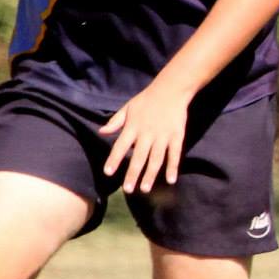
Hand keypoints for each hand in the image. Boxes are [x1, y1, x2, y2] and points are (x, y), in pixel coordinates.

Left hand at [98, 78, 193, 193]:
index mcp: (133, 127)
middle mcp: (147, 133)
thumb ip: (115, 122)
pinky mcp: (177, 136)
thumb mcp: (128, 108)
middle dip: (133, 174)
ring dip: (150, 174)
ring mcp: (163, 136)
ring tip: (145, 188)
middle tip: (128, 189)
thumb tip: (101, 132)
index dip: (114, 159)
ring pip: (156, 159)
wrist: (171, 89)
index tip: (108, 172)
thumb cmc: (147, 99)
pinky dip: (173, 167)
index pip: (120, 146)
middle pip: (138, 157)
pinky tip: (171, 179)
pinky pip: (174, 154)